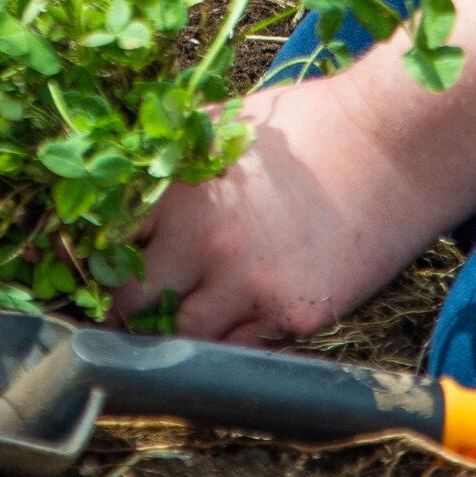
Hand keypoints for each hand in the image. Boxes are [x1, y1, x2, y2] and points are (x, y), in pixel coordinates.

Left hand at [122, 76, 447, 344]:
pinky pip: (239, 351)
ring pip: (181, 341)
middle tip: (116, 309)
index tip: (87, 265)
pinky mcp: (292, 319)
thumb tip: (119, 187)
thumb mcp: (221, 125)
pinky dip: (225, 344)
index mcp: (180, 189)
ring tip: (163, 326)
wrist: (388, 149)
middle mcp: (205, 244)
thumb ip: (171, 162)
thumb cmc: (304, 128)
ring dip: (167, 337)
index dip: (93, 255)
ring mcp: (250, 288)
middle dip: (119, 308)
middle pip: (131, 303)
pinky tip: (226, 322)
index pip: (108, 241)